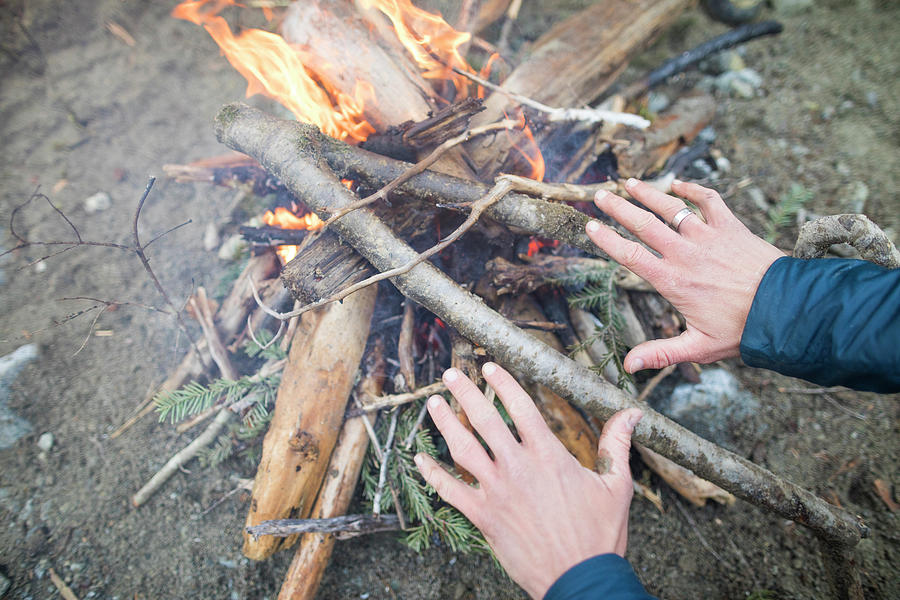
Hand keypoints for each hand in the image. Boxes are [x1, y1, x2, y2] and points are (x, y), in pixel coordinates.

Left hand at [415, 363, 642, 599]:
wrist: (580, 579)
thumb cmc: (599, 535)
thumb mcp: (616, 486)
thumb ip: (617, 446)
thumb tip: (632, 415)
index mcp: (548, 455)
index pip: (521, 406)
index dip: (503, 382)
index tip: (489, 366)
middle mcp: (518, 467)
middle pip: (485, 419)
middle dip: (466, 392)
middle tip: (451, 374)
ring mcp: (496, 491)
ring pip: (462, 448)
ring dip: (444, 422)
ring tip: (433, 403)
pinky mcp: (483, 516)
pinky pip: (449, 490)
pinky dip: (431, 473)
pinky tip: (418, 458)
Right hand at [587, 178, 784, 371]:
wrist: (787, 308)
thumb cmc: (743, 330)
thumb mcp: (699, 347)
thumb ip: (661, 353)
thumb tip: (628, 366)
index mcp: (672, 280)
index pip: (630, 255)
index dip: (607, 240)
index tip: (590, 227)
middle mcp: (685, 253)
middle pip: (643, 223)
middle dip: (618, 207)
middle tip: (599, 194)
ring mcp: (708, 236)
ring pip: (671, 207)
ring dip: (648, 192)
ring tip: (629, 182)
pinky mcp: (731, 227)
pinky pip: (709, 200)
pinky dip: (693, 190)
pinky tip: (679, 184)